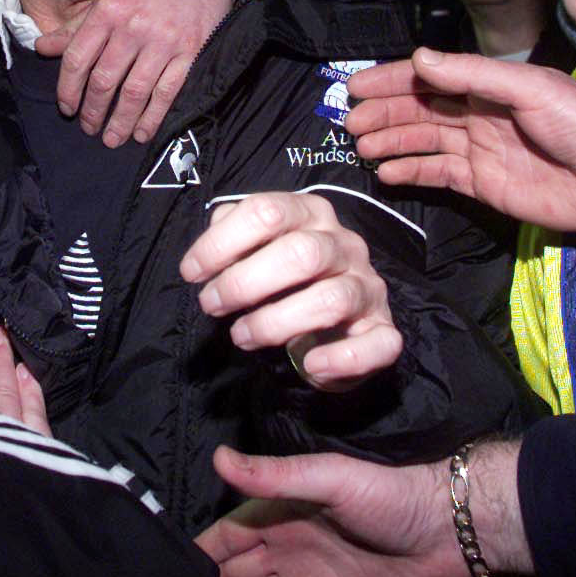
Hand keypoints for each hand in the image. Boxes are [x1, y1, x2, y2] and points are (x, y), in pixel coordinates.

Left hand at [35, 0, 274, 147]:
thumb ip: (76, 25)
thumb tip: (41, 48)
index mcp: (108, 9)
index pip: (77, 58)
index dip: (68, 88)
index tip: (67, 108)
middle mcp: (133, 26)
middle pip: (104, 81)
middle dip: (93, 112)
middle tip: (89, 128)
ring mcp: (164, 41)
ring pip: (134, 93)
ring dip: (120, 121)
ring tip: (112, 138)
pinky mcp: (191, 51)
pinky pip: (167, 92)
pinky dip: (153, 117)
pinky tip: (143, 132)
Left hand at [179, 193, 398, 389]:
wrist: (334, 319)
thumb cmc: (286, 278)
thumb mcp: (256, 248)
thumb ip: (230, 238)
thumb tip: (209, 248)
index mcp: (312, 213)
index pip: (267, 211)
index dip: (221, 243)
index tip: (192, 273)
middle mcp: (346, 244)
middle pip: (301, 253)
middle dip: (244, 283)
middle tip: (211, 306)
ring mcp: (368, 287)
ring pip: (331, 299)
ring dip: (276, 323)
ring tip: (241, 336)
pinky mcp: (383, 329)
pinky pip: (378, 343)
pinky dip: (341, 358)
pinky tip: (309, 365)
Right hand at [198, 446, 469, 576]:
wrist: (447, 533)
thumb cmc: (391, 496)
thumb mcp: (331, 477)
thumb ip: (275, 475)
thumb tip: (219, 457)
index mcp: (281, 515)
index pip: (227, 537)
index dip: (201, 554)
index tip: (167, 571)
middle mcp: (287, 550)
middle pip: (235, 576)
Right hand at [346, 49, 575, 236]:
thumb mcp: (531, 89)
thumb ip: (474, 74)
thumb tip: (420, 58)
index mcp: (492, 85)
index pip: (432, 77)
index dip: (394, 79)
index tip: (357, 86)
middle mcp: (480, 114)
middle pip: (421, 109)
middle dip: (385, 112)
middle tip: (351, 122)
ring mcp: (480, 150)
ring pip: (424, 141)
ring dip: (392, 141)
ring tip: (361, 146)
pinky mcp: (484, 184)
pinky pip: (438, 175)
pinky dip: (411, 172)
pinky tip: (386, 173)